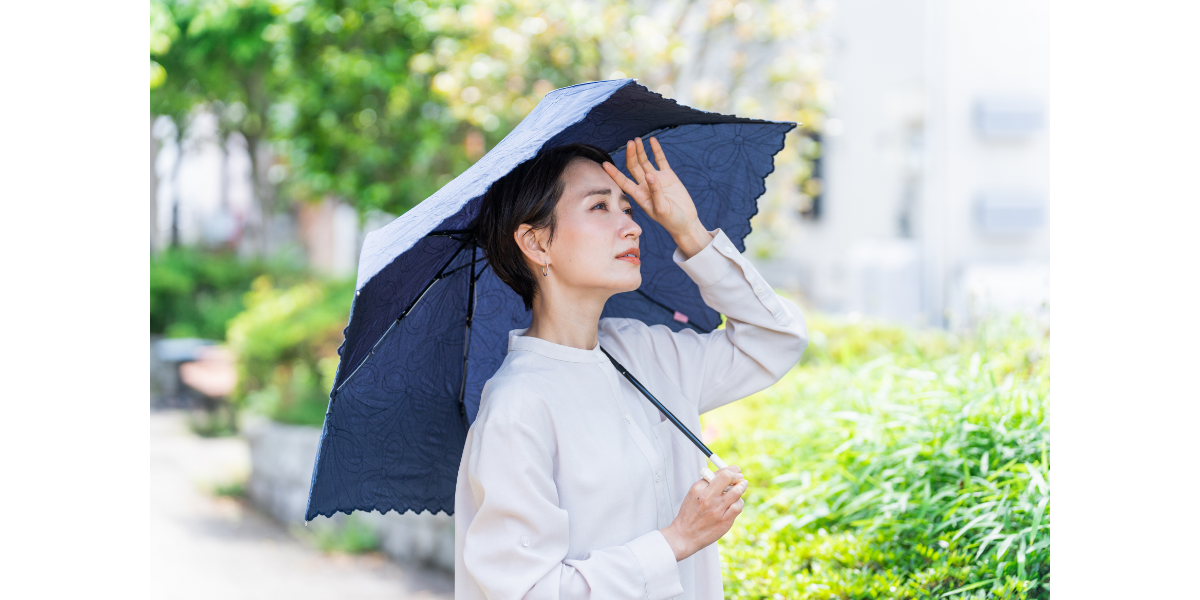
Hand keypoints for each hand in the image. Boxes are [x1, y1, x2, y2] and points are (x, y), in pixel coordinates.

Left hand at [603, 137, 712, 257]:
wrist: (685, 222)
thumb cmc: (672, 220)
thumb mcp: (662, 208)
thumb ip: (656, 192)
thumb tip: (650, 175)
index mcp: (640, 195)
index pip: (624, 182)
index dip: (614, 173)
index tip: (605, 164)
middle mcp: (645, 185)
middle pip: (634, 167)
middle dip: (631, 155)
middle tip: (630, 143)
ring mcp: (656, 179)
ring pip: (644, 161)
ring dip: (640, 151)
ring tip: (636, 140)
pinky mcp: (668, 176)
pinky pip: (660, 160)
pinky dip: (656, 150)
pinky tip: (652, 140)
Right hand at [659, 466, 747, 560]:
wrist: (685, 535)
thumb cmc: (690, 514)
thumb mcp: (693, 494)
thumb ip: (707, 483)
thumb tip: (724, 473)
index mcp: (699, 489)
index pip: (720, 473)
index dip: (731, 470)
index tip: (735, 470)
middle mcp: (708, 498)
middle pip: (729, 478)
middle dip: (738, 476)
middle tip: (740, 478)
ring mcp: (717, 510)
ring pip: (737, 492)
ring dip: (741, 487)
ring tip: (741, 487)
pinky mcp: (725, 521)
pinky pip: (738, 506)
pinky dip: (739, 502)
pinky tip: (736, 502)